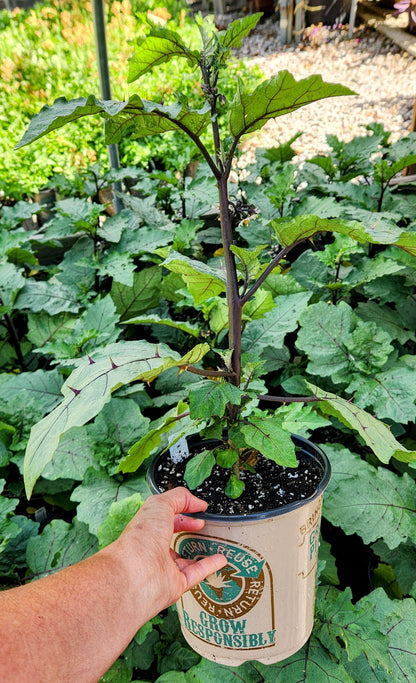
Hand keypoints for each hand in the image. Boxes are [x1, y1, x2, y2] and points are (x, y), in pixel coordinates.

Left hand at [115, 487, 226, 617]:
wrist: (135, 575)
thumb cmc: (140, 539)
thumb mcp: (159, 504)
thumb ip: (179, 498)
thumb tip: (197, 502)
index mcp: (146, 528)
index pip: (164, 516)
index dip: (180, 510)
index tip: (196, 508)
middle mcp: (153, 548)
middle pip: (171, 538)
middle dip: (186, 530)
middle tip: (201, 524)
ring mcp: (163, 568)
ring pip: (182, 559)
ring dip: (196, 552)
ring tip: (211, 544)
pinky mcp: (175, 584)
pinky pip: (196, 574)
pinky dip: (210, 566)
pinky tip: (220, 559)